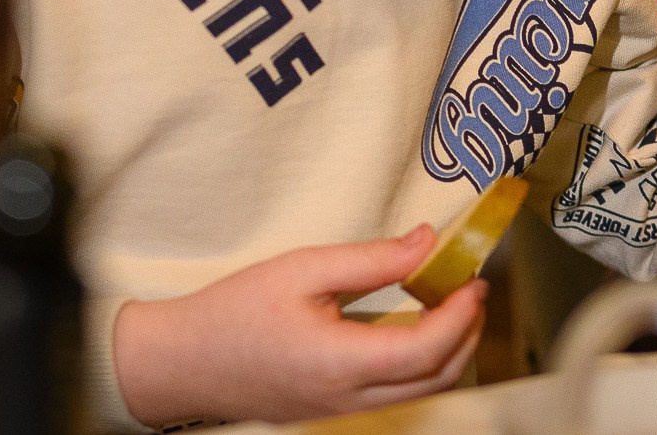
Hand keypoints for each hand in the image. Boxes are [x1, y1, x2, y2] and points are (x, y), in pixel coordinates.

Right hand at [112, 224, 485, 426]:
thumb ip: (372, 259)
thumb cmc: (235, 312)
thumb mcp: (303, 269)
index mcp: (339, 364)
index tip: (473, 280)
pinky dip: (421, 369)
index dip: (461, 316)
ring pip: (420, 396)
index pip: (425, 351)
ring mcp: (340, 415)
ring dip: (448, 353)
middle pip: (436, 381)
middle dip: (467, 334)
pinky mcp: (333, 415)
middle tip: (471, 290)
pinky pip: (396, 400)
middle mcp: (346, 401)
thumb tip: (429, 241)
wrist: (182, 362)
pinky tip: (414, 331)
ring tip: (449, 306)